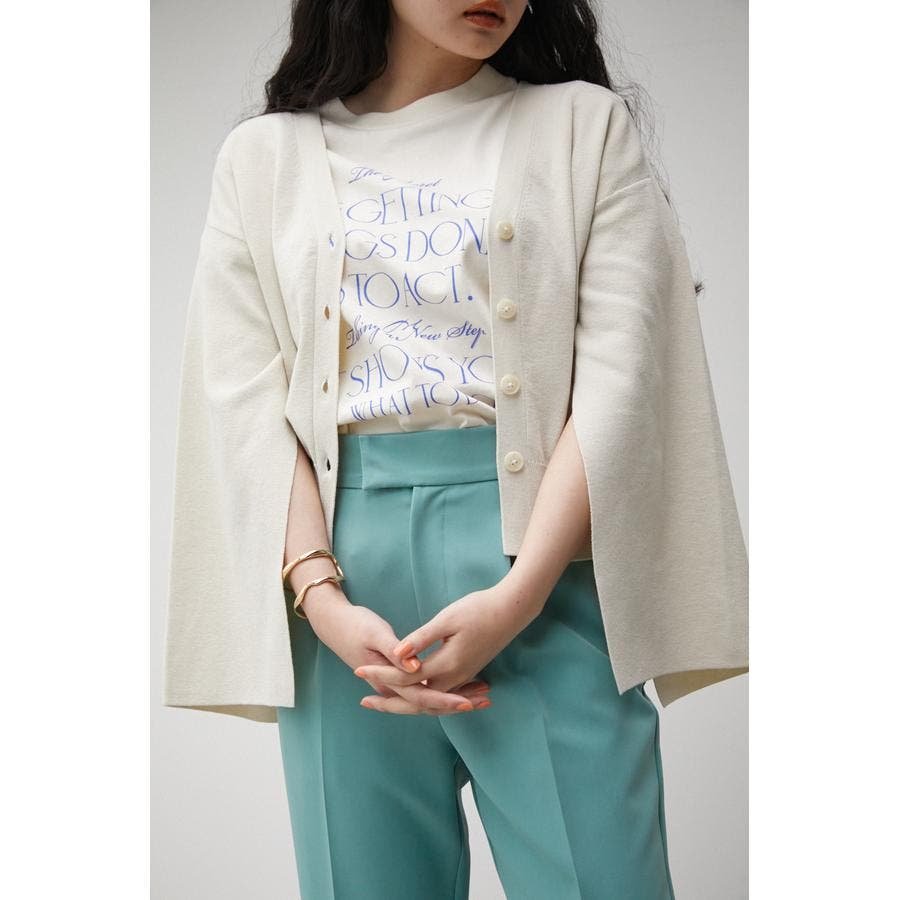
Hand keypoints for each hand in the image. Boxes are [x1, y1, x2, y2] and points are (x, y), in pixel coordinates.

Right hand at [302, 583, 492, 714]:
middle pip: (429, 703)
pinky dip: (447, 688)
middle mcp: (393, 687)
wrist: (334, 621)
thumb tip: (416, 668)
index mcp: (388, 680)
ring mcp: (396, 682)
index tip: (468, 702)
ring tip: (483, 694)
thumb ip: (395, 651)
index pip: (421, 698)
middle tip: (485, 700)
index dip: (446, 700)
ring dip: (455, 697)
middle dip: (457, 702)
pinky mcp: (400, 674)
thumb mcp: (375, 633)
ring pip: (430, 697)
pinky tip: (465, 684)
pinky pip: (427, 687)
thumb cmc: (355, 624)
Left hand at [354, 581, 543, 702]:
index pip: (405, 678)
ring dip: (405, 703)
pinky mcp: (467, 671)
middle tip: (364, 702)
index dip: (380, 675)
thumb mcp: (448, 619)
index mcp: (447, 664)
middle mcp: (454, 677)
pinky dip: (424, 698)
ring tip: (383, 701)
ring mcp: (462, 676)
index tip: (359, 670)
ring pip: (429, 701)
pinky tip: (413, 692)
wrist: (513, 610)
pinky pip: (441, 694)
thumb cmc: (480, 608)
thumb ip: (421, 638)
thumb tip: (397, 654)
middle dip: (389, 703)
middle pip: (416, 700)